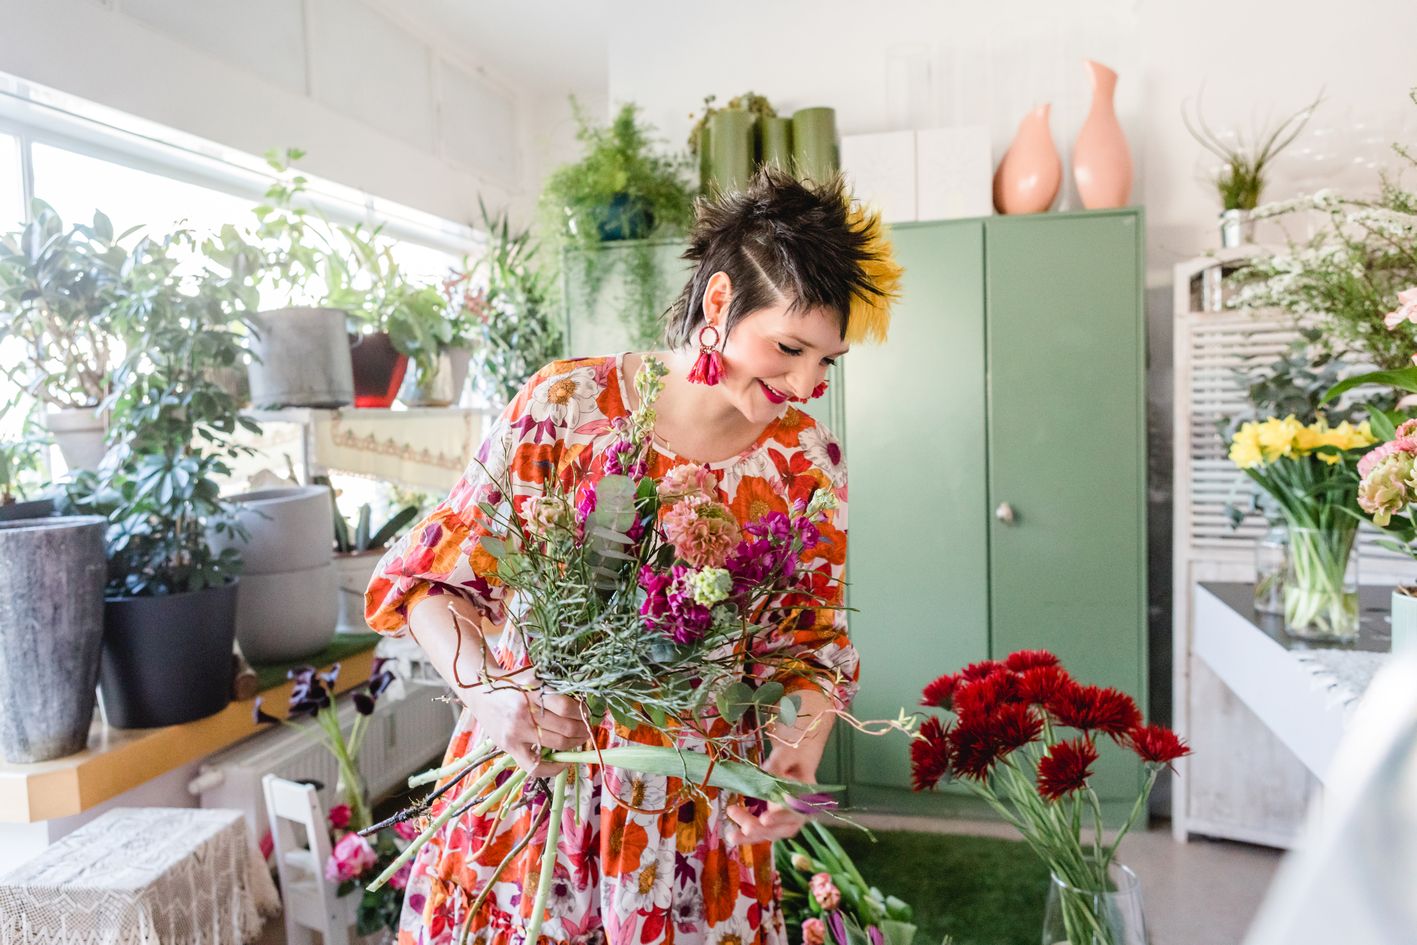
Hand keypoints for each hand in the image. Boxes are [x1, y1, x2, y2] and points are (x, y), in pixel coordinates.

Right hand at [463, 666, 592, 776]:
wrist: (480, 692)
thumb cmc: (511, 683)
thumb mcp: (533, 677)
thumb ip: (554, 689)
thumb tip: (582, 705)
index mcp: (532, 692)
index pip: (566, 707)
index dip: (582, 712)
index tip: (586, 712)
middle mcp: (524, 713)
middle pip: (565, 728)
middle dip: (583, 729)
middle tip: (588, 728)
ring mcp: (516, 733)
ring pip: (557, 745)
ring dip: (574, 744)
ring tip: (579, 739)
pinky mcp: (509, 747)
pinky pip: (535, 766)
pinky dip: (553, 768)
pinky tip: (564, 762)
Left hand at [724, 747, 814, 844]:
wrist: (792, 760)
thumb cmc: (791, 756)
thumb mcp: (785, 755)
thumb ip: (777, 765)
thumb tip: (767, 775)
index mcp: (806, 797)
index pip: (794, 811)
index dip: (779, 817)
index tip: (764, 819)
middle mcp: (797, 813)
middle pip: (781, 828)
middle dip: (762, 830)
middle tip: (745, 828)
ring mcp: (784, 819)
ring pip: (769, 833)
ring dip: (751, 837)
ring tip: (732, 836)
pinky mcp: (771, 821)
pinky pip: (760, 830)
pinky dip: (747, 834)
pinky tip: (733, 833)